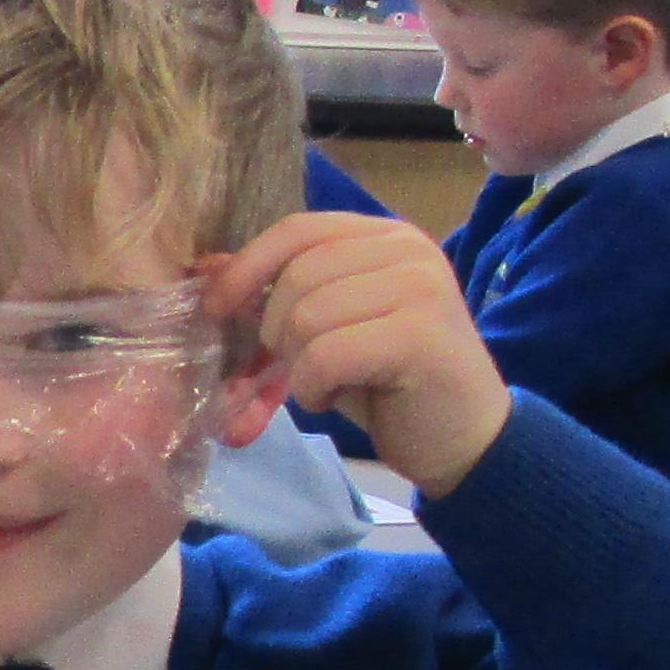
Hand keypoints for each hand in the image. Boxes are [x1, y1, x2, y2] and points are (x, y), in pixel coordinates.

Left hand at [210, 211, 510, 495]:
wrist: (462, 439)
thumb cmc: (388, 383)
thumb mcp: (329, 327)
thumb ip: (282, 293)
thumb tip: (208, 267)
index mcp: (385, 237)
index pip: (298, 230)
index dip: (246, 267)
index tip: (215, 307)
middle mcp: (408, 251)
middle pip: (297, 276)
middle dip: (276, 331)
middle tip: (300, 366)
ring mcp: (420, 288)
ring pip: (306, 316)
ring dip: (298, 365)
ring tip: (326, 383)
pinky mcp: (420, 335)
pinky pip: (326, 355)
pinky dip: (313, 387)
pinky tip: (333, 398)